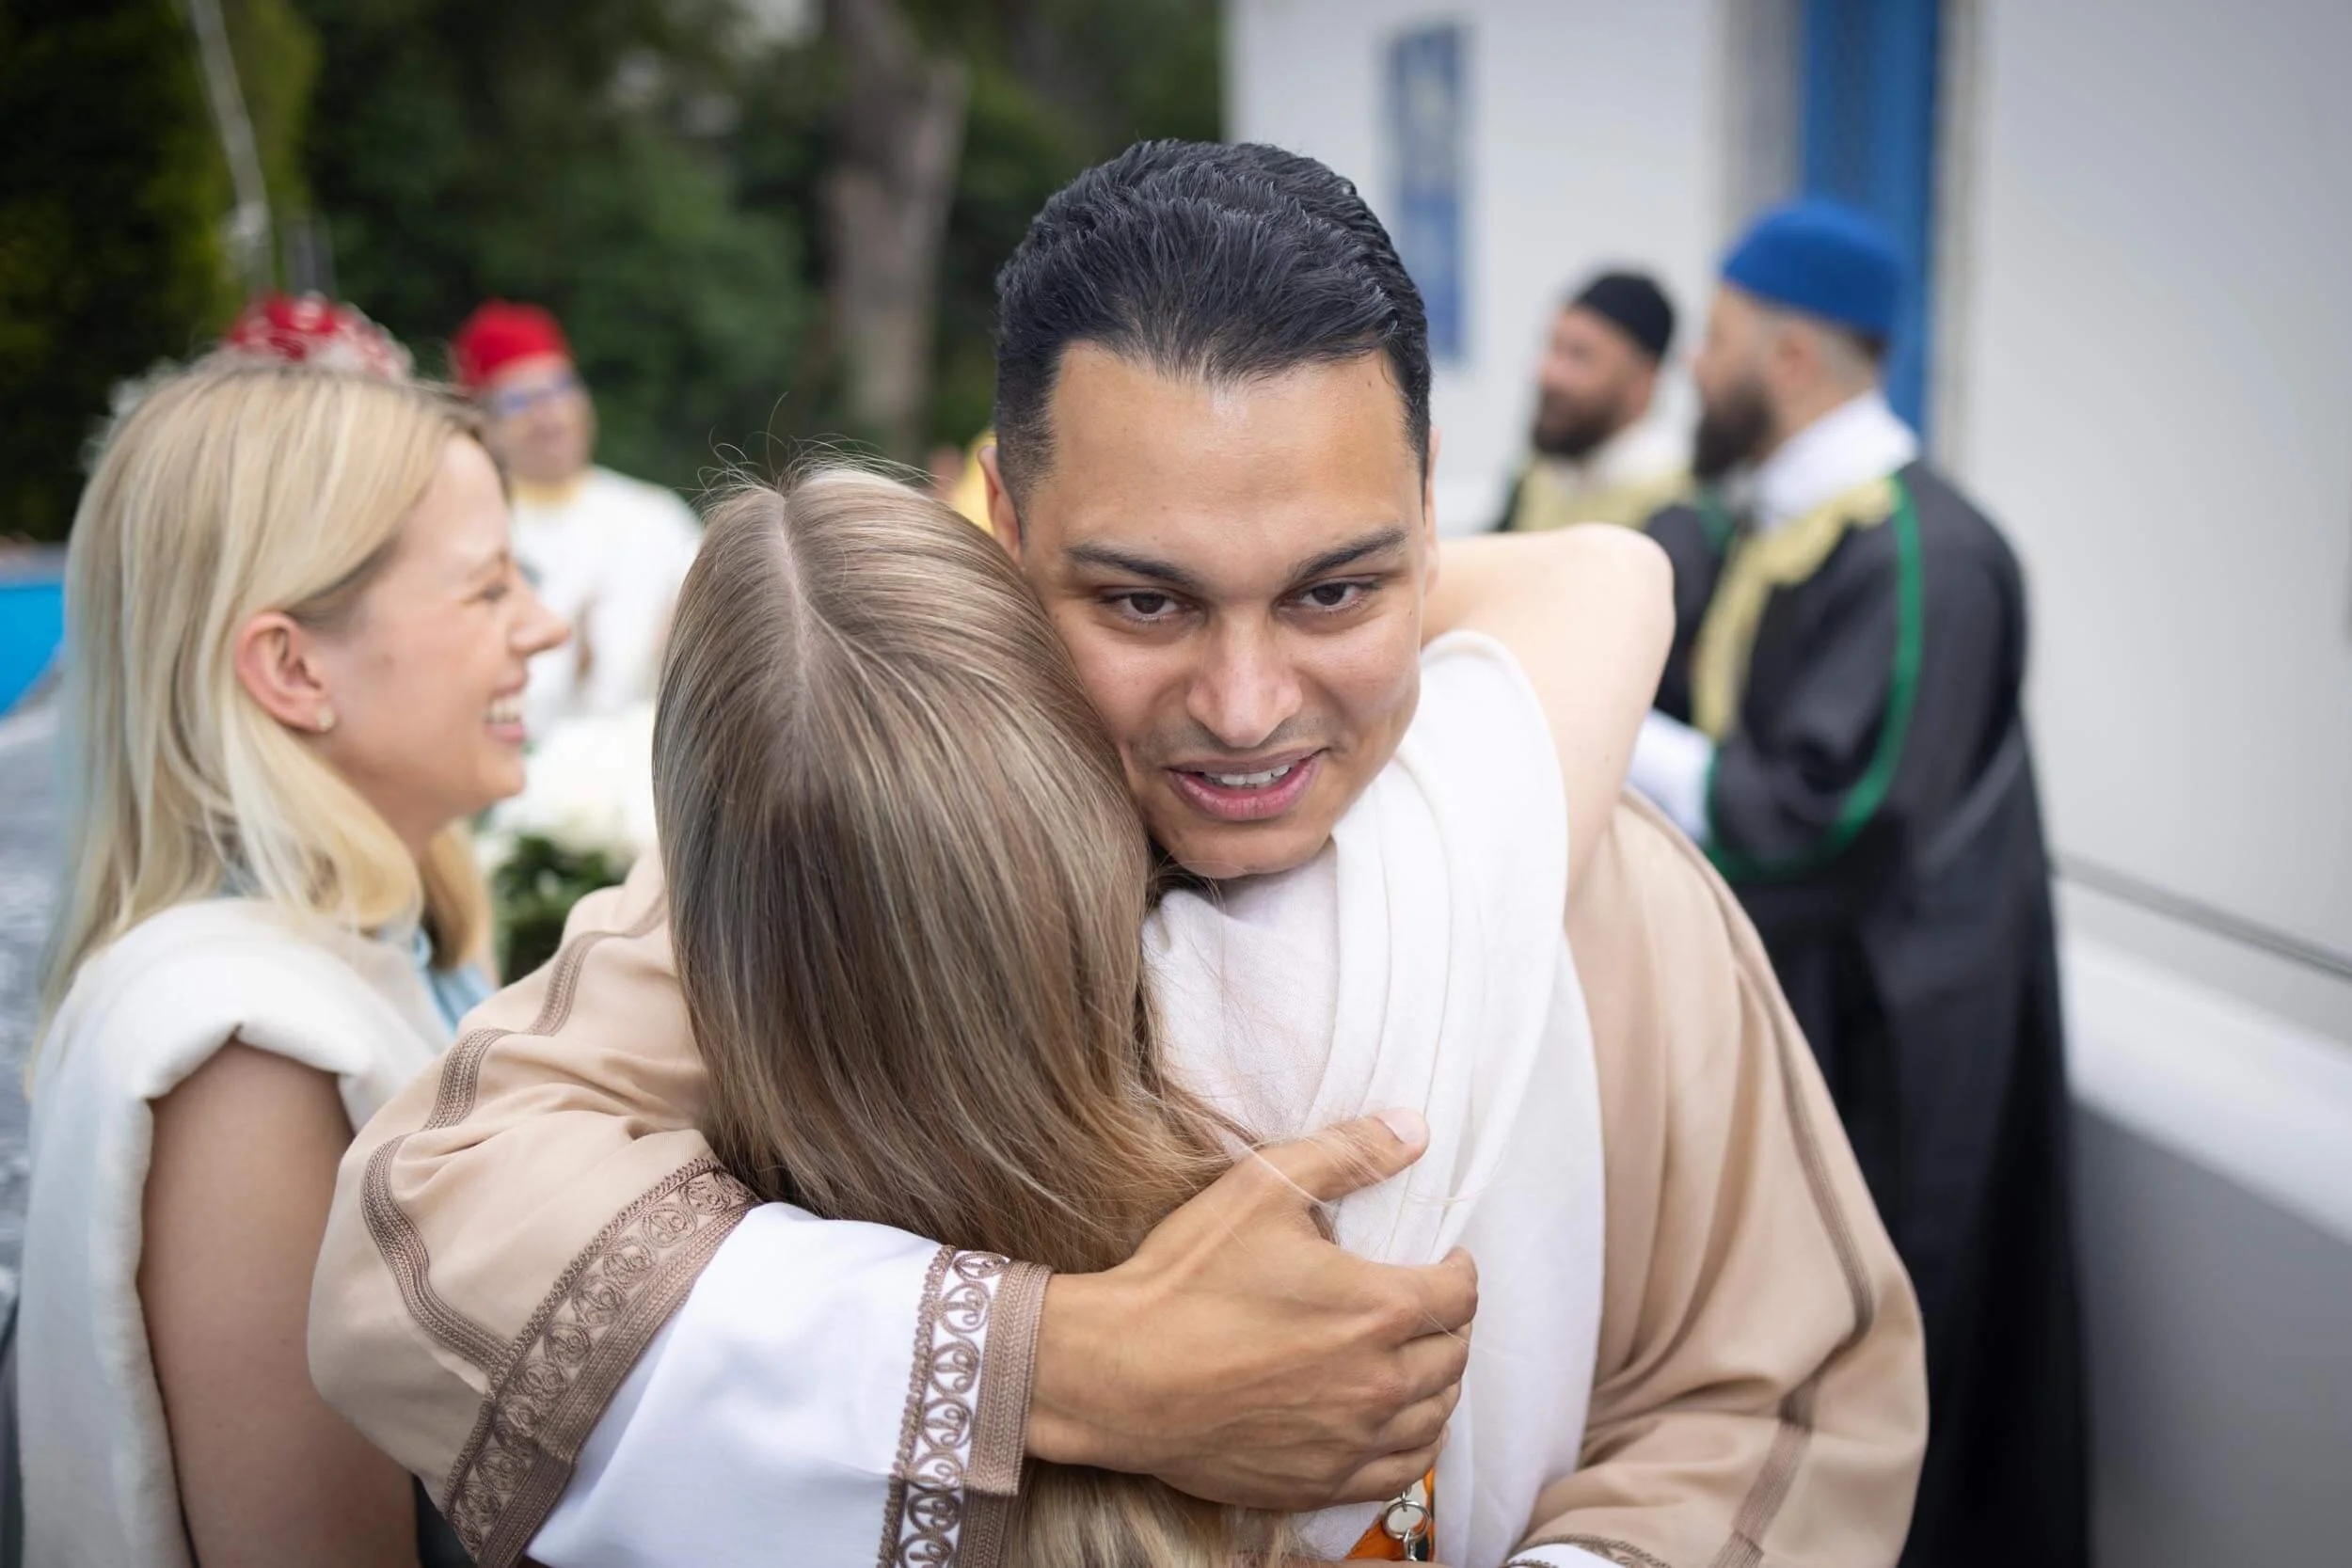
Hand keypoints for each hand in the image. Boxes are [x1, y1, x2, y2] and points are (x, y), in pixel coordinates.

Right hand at [1027, 1110, 1475, 1509]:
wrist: (1119, 1372)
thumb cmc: (1186, 1279)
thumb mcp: (1262, 1190)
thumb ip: (1346, 1154)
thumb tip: (1414, 1129)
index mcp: (1378, 1310)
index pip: (1460, 1294)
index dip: (1460, 1270)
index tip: (1447, 1261)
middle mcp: (1378, 1383)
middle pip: (1454, 1355)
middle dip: (1450, 1324)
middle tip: (1428, 1305)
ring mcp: (1352, 1441)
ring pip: (1435, 1415)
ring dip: (1438, 1382)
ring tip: (1418, 1359)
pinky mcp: (1321, 1480)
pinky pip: (1401, 1471)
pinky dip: (1415, 1443)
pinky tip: (1400, 1423)